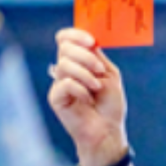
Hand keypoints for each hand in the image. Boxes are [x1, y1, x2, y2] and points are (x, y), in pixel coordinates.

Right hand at [48, 28, 130, 165]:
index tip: (91, 41)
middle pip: (64, 48)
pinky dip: (80, 89)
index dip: (75, 35)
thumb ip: (99, 58)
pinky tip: (88, 100)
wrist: (108, 130)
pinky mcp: (56, 97)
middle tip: (99, 70)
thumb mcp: (110, 76)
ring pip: (65, 64)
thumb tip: (90, 41)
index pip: (66, 39)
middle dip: (85, 56)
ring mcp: (59, 83)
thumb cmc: (110, 106)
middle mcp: (66, 70)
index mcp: (78, 62)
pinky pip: (64, 84)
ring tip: (96, 88)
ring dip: (86, 75)